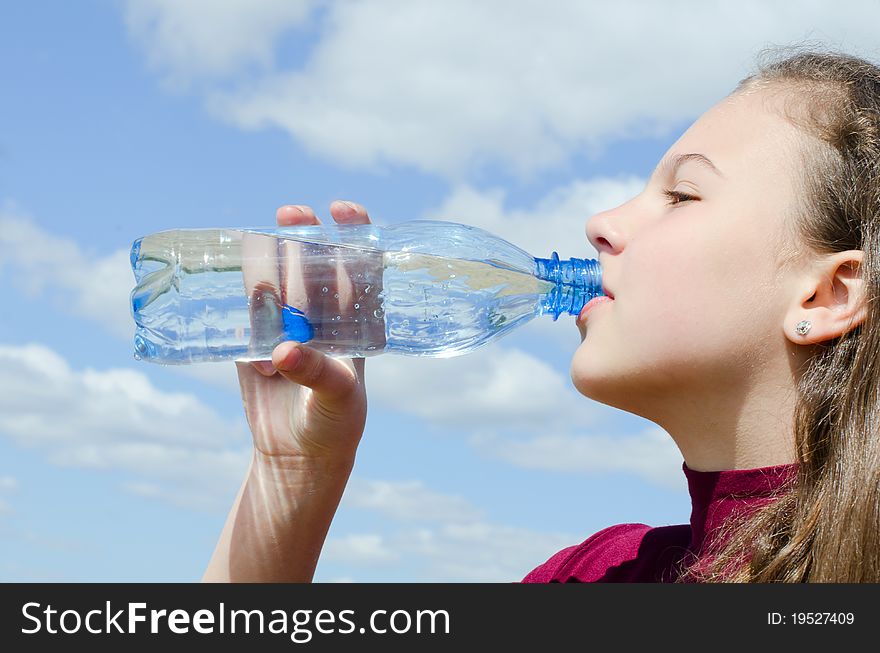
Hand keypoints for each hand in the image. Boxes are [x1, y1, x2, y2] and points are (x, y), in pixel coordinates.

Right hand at [235, 201, 374, 465]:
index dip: (354, 232)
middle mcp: (323, 315)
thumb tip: (283, 350)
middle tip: (292, 216)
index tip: (342, 209)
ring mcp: (287, 323)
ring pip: (277, 278)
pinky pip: (249, 306)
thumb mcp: (337, 399)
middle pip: (313, 263)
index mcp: (356, 321)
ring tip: (261, 252)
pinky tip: (240, 276)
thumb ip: (315, 372)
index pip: (360, 266)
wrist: (296, 456)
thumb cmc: (334, 425)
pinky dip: (246, 291)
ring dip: (270, 258)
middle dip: (304, 234)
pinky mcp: (254, 338)